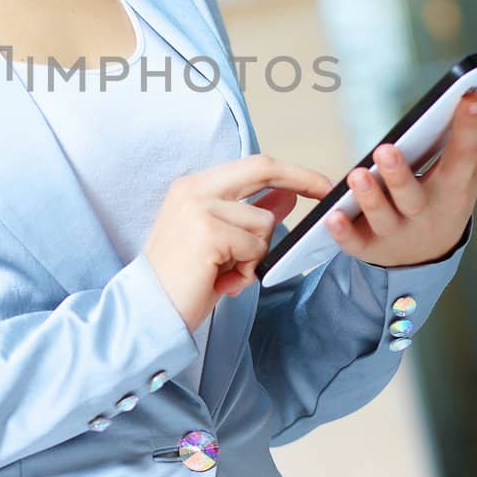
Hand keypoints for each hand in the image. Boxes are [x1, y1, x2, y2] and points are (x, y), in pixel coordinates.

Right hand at [142, 154, 335, 334]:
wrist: (149, 310)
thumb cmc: (183, 278)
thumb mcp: (220, 240)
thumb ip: (250, 213)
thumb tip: (287, 196)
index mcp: (193, 186)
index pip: (253, 165)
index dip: (290, 171)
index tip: (318, 182)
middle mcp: (194, 189)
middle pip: (262, 169)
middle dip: (302, 178)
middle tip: (327, 190)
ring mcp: (200, 209)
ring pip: (263, 223)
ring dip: (254, 255)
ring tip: (225, 272)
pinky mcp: (209, 233)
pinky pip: (255, 248)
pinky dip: (246, 271)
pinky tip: (221, 281)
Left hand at [324, 70, 476, 268]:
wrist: (425, 257)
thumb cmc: (449, 195)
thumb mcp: (472, 167)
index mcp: (455, 187)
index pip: (464, 156)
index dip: (469, 126)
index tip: (470, 94)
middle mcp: (425, 211)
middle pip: (414, 195)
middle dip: (402, 175)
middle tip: (386, 148)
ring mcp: (396, 231)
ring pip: (382, 216)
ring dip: (370, 197)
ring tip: (358, 174)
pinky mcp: (368, 246)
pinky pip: (353, 241)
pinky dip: (342, 231)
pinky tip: (330, 215)